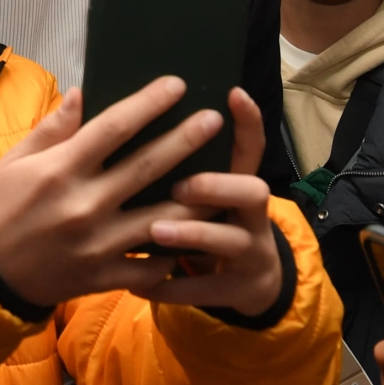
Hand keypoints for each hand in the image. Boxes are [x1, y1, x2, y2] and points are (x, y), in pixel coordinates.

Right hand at [0, 77, 226, 307]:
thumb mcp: (15, 160)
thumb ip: (52, 128)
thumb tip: (81, 93)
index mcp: (60, 170)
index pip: (114, 128)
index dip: (148, 103)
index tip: (176, 85)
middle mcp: (83, 205)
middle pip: (147, 167)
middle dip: (185, 140)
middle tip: (214, 120)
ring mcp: (96, 244)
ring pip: (160, 220)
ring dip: (195, 198)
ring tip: (221, 179)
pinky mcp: (102, 276)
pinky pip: (148, 267)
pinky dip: (172, 254)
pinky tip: (192, 237)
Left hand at [126, 90, 283, 316]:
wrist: (242, 283)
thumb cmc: (201, 218)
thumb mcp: (193, 189)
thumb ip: (165, 156)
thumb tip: (130, 116)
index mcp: (237, 182)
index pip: (249, 147)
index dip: (249, 121)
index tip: (232, 93)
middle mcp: (250, 214)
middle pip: (253, 191)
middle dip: (218, 185)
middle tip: (180, 184)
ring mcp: (249, 252)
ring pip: (231, 241)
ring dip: (193, 234)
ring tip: (154, 230)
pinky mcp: (237, 289)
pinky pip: (206, 290)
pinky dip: (171, 287)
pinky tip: (137, 284)